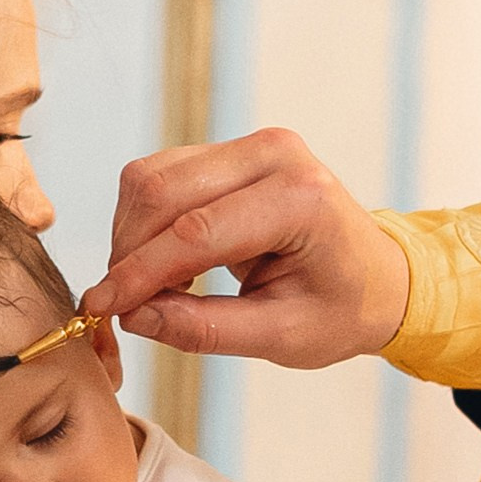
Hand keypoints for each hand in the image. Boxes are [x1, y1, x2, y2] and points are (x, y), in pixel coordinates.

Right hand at [85, 129, 412, 367]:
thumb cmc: (342, 309)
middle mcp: (275, 154)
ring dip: (133, 237)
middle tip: (122, 308)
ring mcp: (252, 144)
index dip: (139, 273)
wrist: (379, 277)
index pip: (195, 232)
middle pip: (163, 192)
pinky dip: (145, 223)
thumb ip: (206, 329)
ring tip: (154, 290)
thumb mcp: (281, 337)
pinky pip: (162, 176)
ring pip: (153, 178)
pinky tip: (165, 265)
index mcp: (301, 198)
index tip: (101, 310)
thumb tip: (135, 317)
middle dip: (129, 254)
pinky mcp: (230, 150)